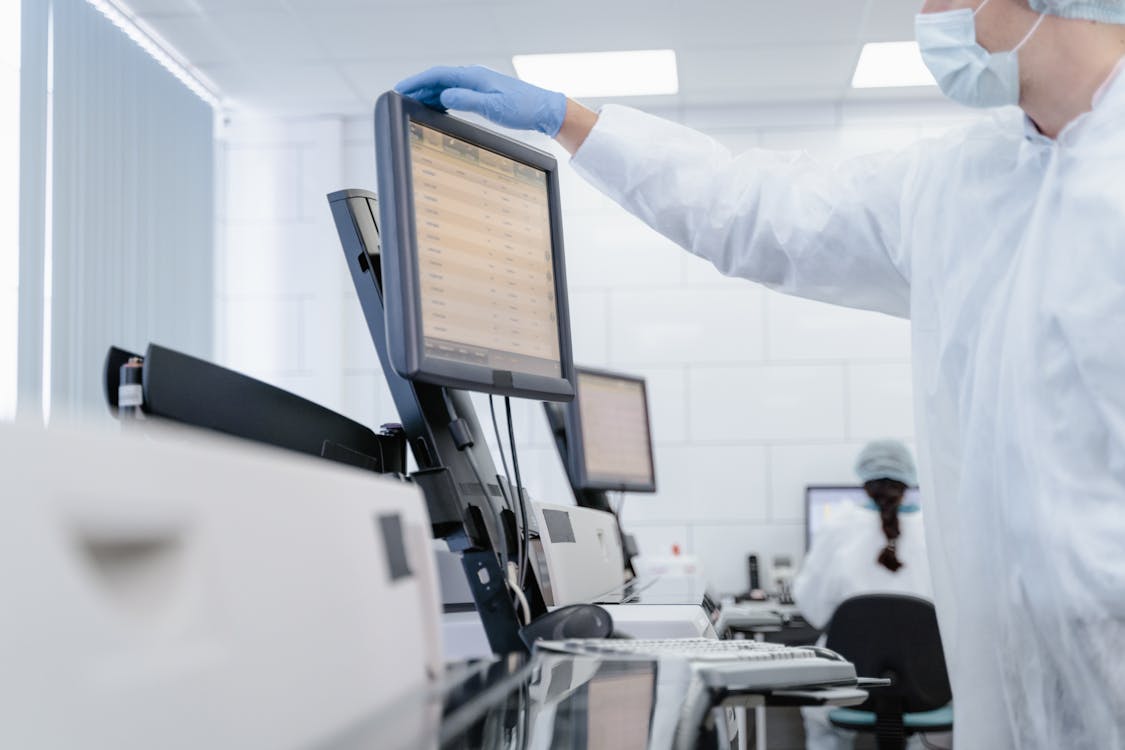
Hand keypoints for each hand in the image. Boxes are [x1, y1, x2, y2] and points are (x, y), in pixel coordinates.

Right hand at [395, 66, 567, 136]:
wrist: (544, 110)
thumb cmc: (522, 108)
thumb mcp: (492, 107)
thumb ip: (466, 100)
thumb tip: (443, 97)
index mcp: (473, 77)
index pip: (437, 75)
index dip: (416, 82)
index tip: (400, 89)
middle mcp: (474, 77)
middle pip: (438, 79)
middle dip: (418, 87)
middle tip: (402, 98)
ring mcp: (479, 84)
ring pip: (447, 86)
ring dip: (429, 93)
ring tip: (414, 103)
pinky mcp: (484, 92)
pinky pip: (456, 92)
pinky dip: (443, 98)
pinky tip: (438, 106)